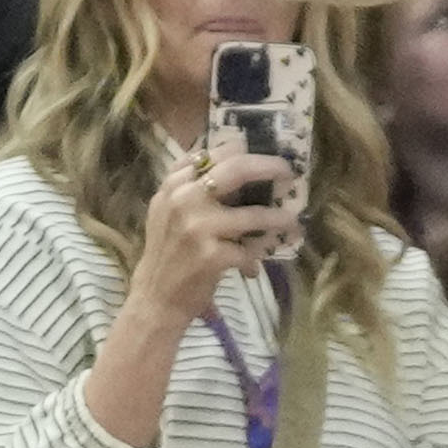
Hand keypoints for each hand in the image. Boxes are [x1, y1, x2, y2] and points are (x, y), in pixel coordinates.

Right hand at [125, 139, 301, 324]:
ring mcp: (198, 227)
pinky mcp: (212, 256)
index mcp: (172, 187)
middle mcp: (183, 200)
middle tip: (289, 172)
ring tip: (293, 224)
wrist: (154, 297)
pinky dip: (259, 256)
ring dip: (281, 219)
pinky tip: (255, 266)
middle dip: (270, 166)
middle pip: (236, 168)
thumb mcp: (169, 212)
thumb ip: (193, 188)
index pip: (209, 154)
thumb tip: (241, 166)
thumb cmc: (168, 254)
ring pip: (255, 215)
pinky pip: (251, 250)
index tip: (263, 154)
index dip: (241, 150)